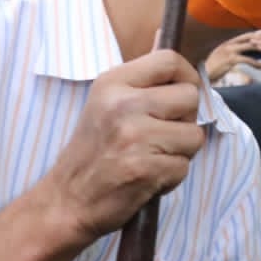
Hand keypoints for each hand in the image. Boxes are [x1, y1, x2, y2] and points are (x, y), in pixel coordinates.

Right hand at [39, 50, 204, 245]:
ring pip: (194, 135)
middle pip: (190, 96)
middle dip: (186, 119)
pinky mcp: (145, 168)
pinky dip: (171, 177)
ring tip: (153, 157)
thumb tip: (183, 72)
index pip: (169, 60)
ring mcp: (134, 136)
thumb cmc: (92, 153)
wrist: (67, 200)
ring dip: (180, 152)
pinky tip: (147, 177)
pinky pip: (183, 166)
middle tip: (164, 134)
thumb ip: (140, 86)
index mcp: (112, 82)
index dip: (187, 76)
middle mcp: (122, 104)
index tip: (184, 92)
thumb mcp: (105, 104)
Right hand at [202, 29, 260, 83]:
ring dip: (260, 47)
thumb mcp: (222, 57)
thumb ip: (232, 53)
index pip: (244, 36)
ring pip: (249, 47)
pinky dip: (254, 61)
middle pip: (248, 37)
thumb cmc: (214, 68)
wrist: (204, 74)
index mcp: (228, 43)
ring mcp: (229, 51)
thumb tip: (242, 53)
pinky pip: (245, 59)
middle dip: (260, 36)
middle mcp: (229, 44)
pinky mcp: (230, 59)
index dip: (255, 33)